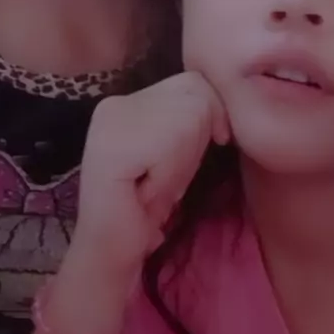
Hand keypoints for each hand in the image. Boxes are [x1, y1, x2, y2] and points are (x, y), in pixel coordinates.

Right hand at [76, 72, 228, 274]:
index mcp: (127, 101)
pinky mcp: (112, 146)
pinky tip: (149, 191)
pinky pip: (175, 140)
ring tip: (157, 183)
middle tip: (168, 176)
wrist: (110, 251)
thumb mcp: (176, 149)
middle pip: (196, 92)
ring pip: (192, 114)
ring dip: (185, 160)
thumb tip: (223, 100)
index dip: (212, 116)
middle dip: (199, 138)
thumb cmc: (147, 206)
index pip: (193, 82)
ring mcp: (110, 121)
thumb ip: (189, 118)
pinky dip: (172, 172)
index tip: (202, 151)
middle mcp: (115, 103)